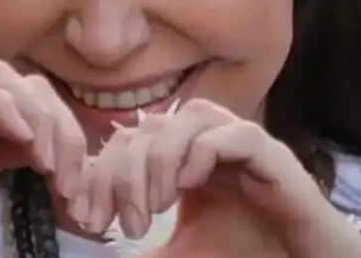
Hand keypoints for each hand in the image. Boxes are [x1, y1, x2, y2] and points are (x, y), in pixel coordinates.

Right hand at [0, 61, 86, 257]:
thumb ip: (4, 256)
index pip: (40, 123)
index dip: (69, 151)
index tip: (77, 197)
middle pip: (31, 93)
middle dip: (63, 129)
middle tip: (69, 178)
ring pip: (3, 78)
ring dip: (36, 112)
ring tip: (47, 160)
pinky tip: (20, 142)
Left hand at [90, 99, 360, 257]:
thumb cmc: (243, 255)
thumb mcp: (178, 252)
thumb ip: (142, 245)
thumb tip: (101, 251)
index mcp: (181, 155)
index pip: (129, 142)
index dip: (102, 175)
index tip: (90, 220)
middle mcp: (207, 140)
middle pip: (151, 126)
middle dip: (125, 173)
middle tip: (126, 223)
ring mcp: (239, 141)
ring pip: (190, 117)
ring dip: (162, 157)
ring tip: (156, 205)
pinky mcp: (270, 152)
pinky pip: (233, 133)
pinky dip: (203, 153)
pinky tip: (189, 187)